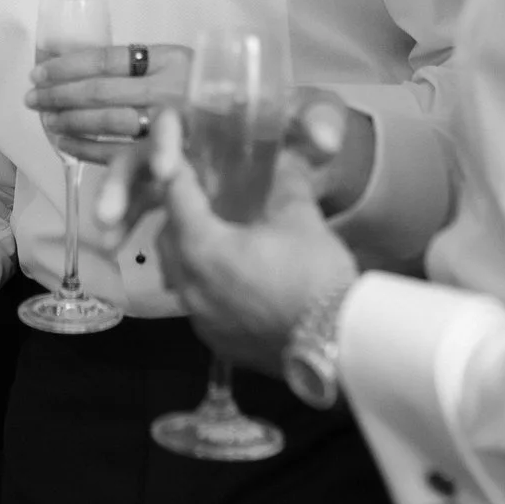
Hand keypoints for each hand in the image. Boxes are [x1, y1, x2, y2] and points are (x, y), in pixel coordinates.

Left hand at [27, 43, 191, 163]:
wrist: (253, 124)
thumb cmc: (204, 90)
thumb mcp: (178, 64)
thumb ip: (138, 63)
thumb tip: (70, 59)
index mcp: (172, 58)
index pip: (107, 58)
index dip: (67, 65)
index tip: (39, 71)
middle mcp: (171, 90)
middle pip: (101, 90)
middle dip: (59, 95)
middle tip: (33, 98)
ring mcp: (171, 125)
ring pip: (108, 123)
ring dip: (69, 121)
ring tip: (45, 119)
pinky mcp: (170, 156)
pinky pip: (119, 153)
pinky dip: (87, 148)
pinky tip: (67, 142)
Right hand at [95, 86, 371, 244]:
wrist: (319, 163)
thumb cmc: (310, 128)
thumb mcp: (319, 117)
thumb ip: (320, 121)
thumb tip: (322, 139)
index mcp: (212, 113)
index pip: (174, 117)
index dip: (164, 140)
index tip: (167, 174)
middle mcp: (189, 139)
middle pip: (141, 155)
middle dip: (120, 185)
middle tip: (110, 217)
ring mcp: (182, 172)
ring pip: (137, 187)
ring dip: (119, 213)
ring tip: (108, 244)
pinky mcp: (182, 202)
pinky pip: (147, 213)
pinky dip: (130, 230)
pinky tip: (118, 253)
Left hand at [148, 111, 356, 376]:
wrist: (337, 345)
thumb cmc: (315, 278)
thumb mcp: (301, 218)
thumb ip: (284, 183)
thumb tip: (283, 159)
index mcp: (202, 248)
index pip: (176, 198)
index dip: (181, 173)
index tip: (187, 159)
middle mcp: (190, 286)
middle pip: (168, 239)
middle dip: (180, 215)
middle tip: (203, 198)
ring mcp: (201, 320)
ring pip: (178, 276)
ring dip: (190, 253)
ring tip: (218, 238)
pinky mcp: (218, 343)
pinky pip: (197, 305)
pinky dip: (206, 285)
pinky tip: (234, 279)